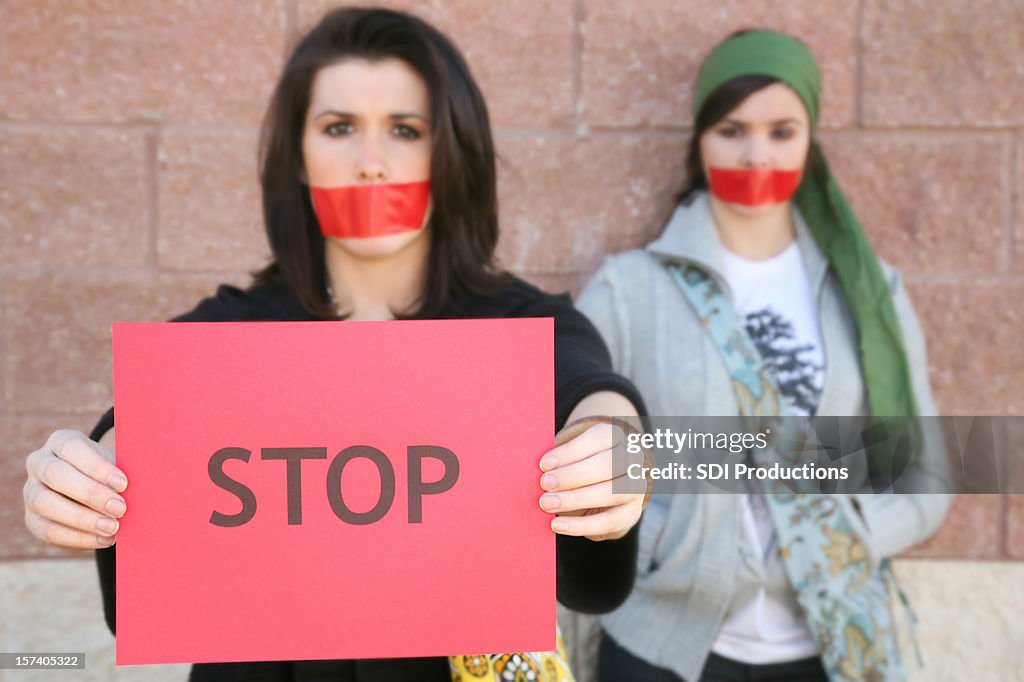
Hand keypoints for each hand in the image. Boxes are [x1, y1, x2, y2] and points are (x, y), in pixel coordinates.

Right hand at [24, 429, 126, 549]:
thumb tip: (143, 489)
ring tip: (113, 528)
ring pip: (45, 504)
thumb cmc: (108, 472)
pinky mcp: (32, 518)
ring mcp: (30, 491)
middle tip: (120, 509)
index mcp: (60, 441)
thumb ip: (122, 473)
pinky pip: (48, 531)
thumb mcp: (115, 464)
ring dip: (82, 519)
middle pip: (55, 475)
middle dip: (90, 494)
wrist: (92, 487)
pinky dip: (78, 538)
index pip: (71, 448)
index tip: (123, 484)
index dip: (97, 467)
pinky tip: (104, 539)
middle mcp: (39, 462)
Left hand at [538, 420, 647, 541]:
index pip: (598, 438)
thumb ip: (560, 459)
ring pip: (611, 493)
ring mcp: (636, 487)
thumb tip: (540, 470)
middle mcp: (632, 460)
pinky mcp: (631, 514)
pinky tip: (557, 525)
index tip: (544, 464)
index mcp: (615, 437)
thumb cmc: (580, 465)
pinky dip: (580, 525)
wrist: (605, 487)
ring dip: (575, 499)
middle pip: (608, 465)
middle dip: (573, 475)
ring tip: (547, 503)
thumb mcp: (573, 454)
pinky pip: (608, 522)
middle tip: (545, 484)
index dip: (570, 452)